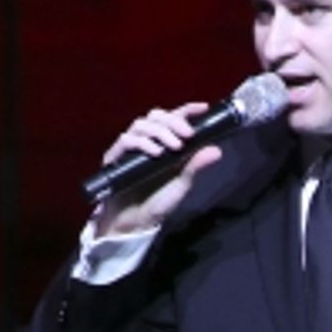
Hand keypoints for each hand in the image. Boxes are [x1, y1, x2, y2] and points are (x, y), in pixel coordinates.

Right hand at [91, 102, 222, 237]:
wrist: (134, 223)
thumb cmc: (157, 203)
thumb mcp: (181, 184)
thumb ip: (195, 166)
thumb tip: (217, 150)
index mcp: (163, 143)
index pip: (173, 118)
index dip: (186, 110)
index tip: (202, 108)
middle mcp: (146, 141)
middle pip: (156, 116)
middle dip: (173, 121)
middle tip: (187, 135)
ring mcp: (130, 148)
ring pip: (141, 124)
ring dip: (160, 132)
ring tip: (175, 147)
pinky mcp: (115, 157)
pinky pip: (126, 140)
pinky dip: (142, 143)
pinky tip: (156, 152)